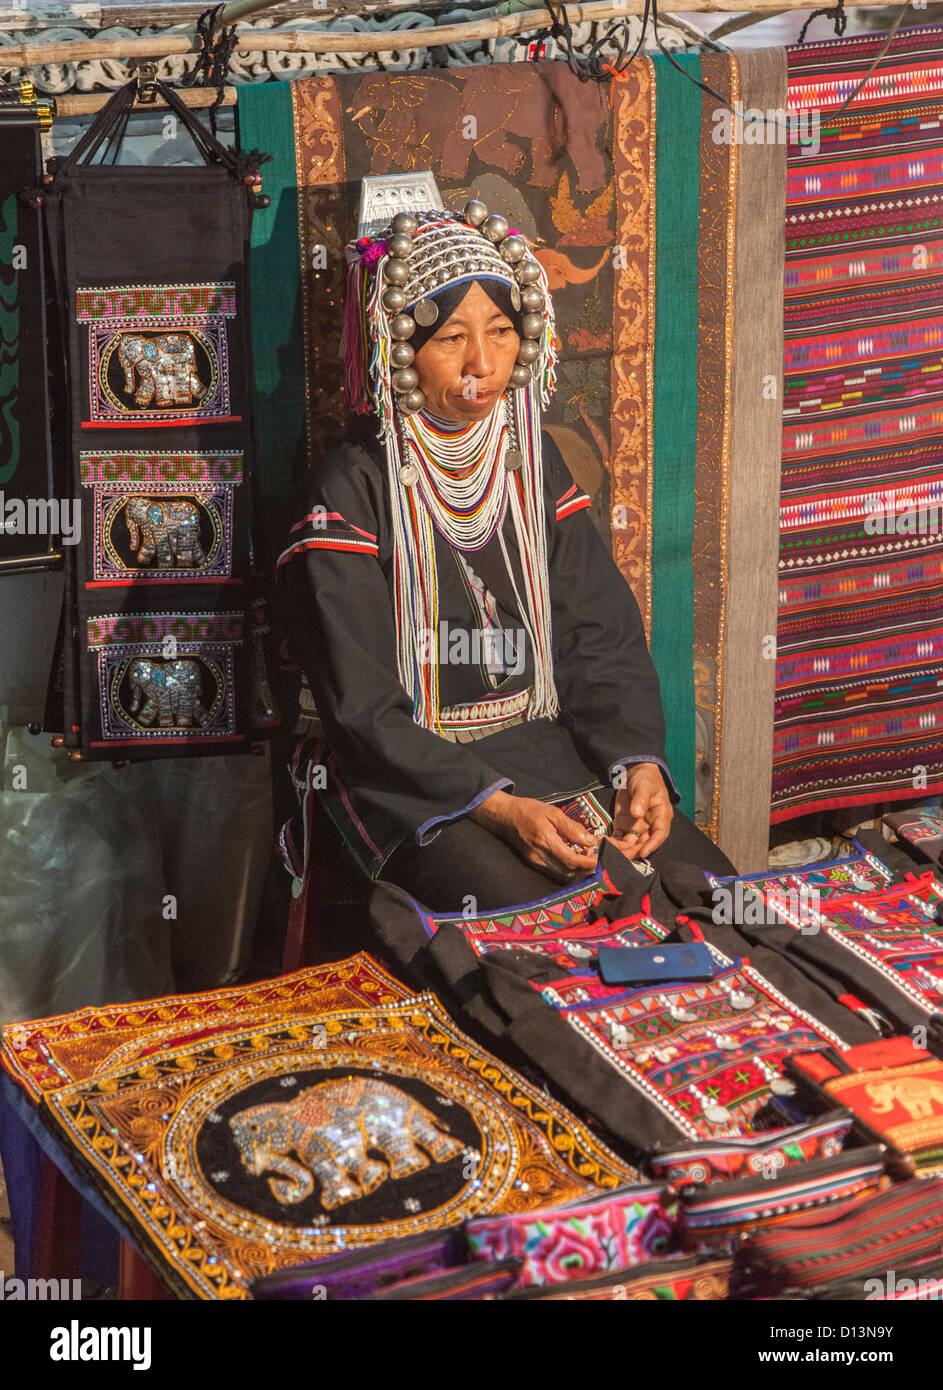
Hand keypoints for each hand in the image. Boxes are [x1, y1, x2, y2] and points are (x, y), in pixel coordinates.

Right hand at [468, 790, 600, 882]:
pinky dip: (566, 869)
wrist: (504, 815)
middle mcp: (539, 856)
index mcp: (545, 841)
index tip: (600, 859)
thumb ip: (572, 828)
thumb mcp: (553, 813)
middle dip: (585, 869)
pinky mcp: (533, 863)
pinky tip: (572, 857)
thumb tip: (591, 841)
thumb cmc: (528, 810)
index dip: (588, 863)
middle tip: (596, 858)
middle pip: (568, 873)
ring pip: (562, 875)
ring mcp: (535, 862)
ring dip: (576, 870)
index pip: (571, 860)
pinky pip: (554, 872)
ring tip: (585, 857)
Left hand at [609, 763, 672, 860]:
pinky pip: (619, 838)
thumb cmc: (646, 778)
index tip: (643, 852)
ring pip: (631, 843)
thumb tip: (637, 813)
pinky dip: (612, 842)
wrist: (634, 772)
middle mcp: (650, 825)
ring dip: (620, 849)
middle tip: (620, 856)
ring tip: (608, 850)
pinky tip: (602, 842)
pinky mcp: (624, 826)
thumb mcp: (645, 786)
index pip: (660, 834)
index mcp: (661, 815)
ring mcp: (637, 827)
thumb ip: (641, 799)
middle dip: (633, 851)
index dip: (653, 845)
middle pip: (644, 843)